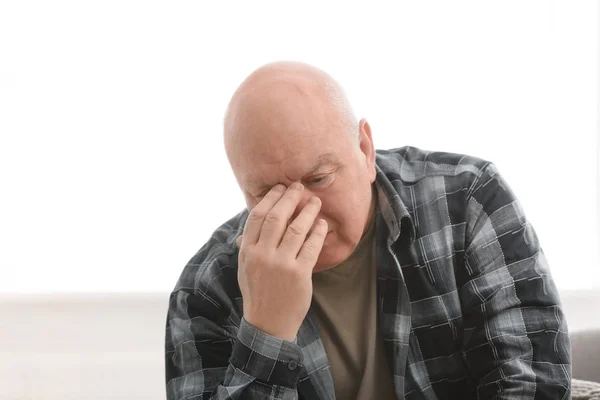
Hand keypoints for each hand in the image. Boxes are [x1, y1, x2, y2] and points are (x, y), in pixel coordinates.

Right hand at [236, 182, 327, 341]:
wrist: (268, 324)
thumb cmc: (258, 293)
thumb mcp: (245, 268)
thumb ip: (248, 246)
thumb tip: (251, 226)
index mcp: (248, 251)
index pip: (258, 217)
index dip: (270, 199)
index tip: (280, 188)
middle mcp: (262, 255)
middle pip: (276, 218)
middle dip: (289, 198)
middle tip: (299, 187)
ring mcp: (281, 265)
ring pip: (296, 229)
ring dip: (307, 212)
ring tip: (315, 201)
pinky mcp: (299, 274)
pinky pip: (311, 247)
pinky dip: (317, 232)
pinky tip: (322, 223)